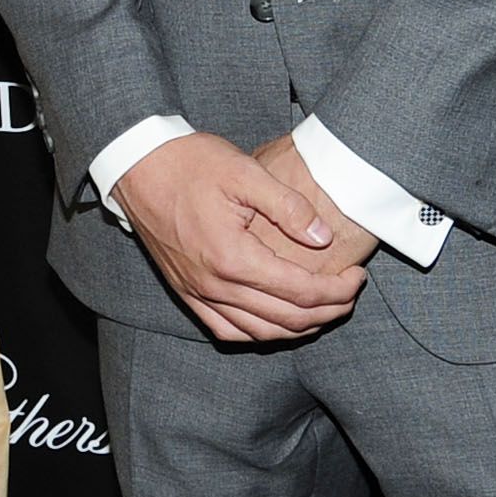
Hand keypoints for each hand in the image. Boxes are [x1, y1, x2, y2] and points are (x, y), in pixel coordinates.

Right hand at [120, 131, 366, 344]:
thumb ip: (289, 207)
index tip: (358, 276)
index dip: (337, 290)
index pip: (300, 292)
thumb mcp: (245, 171)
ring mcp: (196, 293)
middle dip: (328, 311)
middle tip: (350, 292)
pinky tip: (277, 322)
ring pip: (258, 333)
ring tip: (324, 309)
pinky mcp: (185, 291)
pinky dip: (259, 333)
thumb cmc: (190, 162)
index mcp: (233, 258)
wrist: (137, 165)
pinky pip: (226, 330)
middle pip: (286, 320)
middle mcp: (214, 285)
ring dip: (298, 328)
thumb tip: (324, 238)